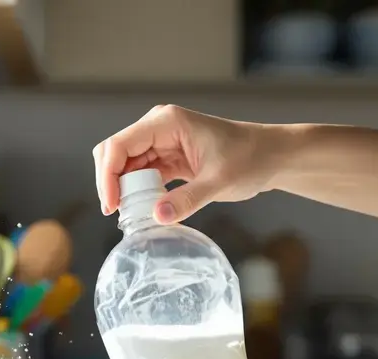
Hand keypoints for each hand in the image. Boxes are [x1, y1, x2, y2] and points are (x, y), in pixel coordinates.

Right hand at [92, 105, 278, 222]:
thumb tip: (156, 217)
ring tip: (129, 213)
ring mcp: (160, 142)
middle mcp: (158, 127)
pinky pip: (138, 174)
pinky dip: (135, 191)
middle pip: (113, 153)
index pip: (119, 145)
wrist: (270, 156)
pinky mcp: (165, 157)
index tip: (111, 205)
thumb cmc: (250, 158)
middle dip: (109, 182)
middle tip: (116, 212)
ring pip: (123, 165)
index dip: (107, 175)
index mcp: (166, 122)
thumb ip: (187, 199)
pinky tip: (142, 208)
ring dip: (122, 189)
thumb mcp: (220, 181)